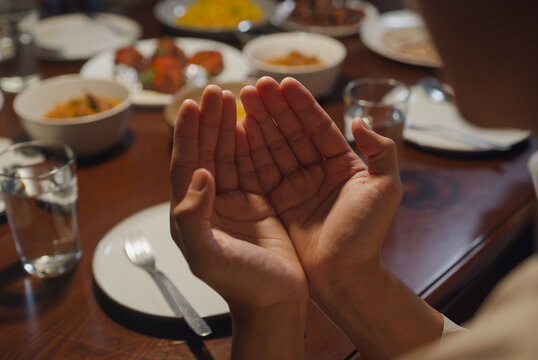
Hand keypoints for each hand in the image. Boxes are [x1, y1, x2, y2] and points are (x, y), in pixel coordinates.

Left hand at [170, 85, 307, 310]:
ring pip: (228, 156)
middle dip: (209, 122)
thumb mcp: (208, 257)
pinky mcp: (258, 204)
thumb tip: (198, 174)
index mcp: (190, 216)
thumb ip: (193, 217)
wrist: (276, 303)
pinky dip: (252, 143)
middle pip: (206, 154)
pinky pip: (252, 165)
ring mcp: (234, 203)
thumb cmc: (242, 285)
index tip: (193, 105)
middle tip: (216, 91)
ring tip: (233, 98)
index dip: (189, 135)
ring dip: (229, 127)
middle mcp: (209, 205)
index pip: (185, 165)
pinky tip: (253, 124)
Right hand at [240, 77, 402, 295]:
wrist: (344, 277)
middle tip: (255, 85)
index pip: (319, 127)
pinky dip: (249, 151)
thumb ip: (381, 150)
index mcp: (343, 165)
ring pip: (275, 147)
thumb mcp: (385, 189)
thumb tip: (360, 120)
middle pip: (293, 132)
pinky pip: (261, 171)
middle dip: (275, 108)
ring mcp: (296, 187)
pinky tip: (238, 130)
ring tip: (242, 99)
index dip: (302, 105)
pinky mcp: (278, 203)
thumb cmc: (367, 235)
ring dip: (260, 123)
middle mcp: (318, 172)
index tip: (284, 83)